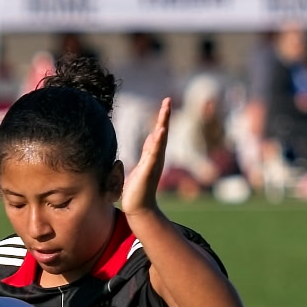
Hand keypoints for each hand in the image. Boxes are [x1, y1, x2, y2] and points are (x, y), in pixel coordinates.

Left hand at [121, 99, 170, 217]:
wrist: (139, 207)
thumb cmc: (139, 187)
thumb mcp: (142, 164)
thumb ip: (148, 150)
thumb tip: (152, 136)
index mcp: (154, 155)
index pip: (159, 132)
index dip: (162, 118)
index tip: (165, 103)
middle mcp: (157, 157)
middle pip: (162, 133)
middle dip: (164, 117)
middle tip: (168, 100)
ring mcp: (154, 163)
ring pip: (160, 141)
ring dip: (163, 125)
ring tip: (165, 110)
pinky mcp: (148, 170)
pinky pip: (153, 153)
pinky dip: (157, 142)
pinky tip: (159, 132)